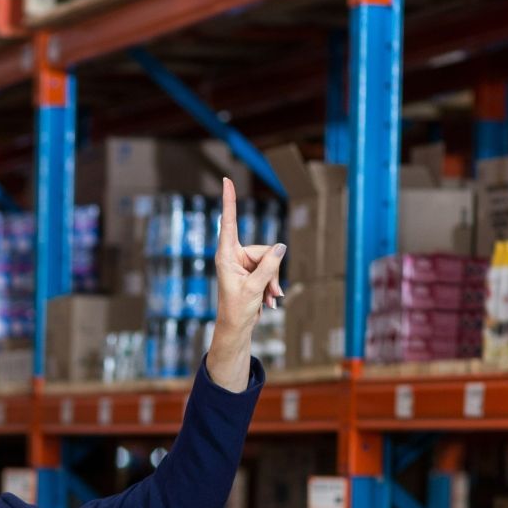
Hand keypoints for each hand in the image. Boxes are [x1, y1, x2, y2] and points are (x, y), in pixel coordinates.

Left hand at [207, 177, 285, 390]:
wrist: (237, 328)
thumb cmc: (238, 309)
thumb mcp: (254, 287)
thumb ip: (269, 265)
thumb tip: (281, 246)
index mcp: (226, 255)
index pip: (228, 222)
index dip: (229, 201)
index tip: (227, 180)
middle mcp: (233, 256)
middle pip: (263, 249)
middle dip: (271, 270)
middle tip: (269, 292)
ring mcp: (243, 264)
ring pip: (270, 260)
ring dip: (273, 280)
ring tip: (269, 298)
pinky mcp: (252, 272)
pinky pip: (270, 269)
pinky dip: (272, 285)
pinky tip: (270, 300)